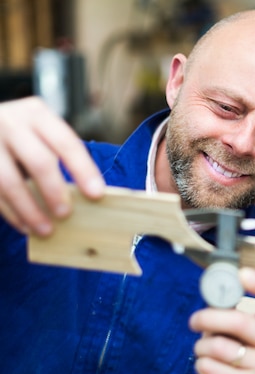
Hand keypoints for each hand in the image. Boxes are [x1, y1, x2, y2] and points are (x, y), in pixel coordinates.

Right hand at [0, 96, 104, 234]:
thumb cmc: (22, 134)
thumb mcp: (40, 131)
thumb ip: (58, 153)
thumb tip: (90, 195)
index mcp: (37, 114)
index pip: (66, 143)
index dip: (83, 170)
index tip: (97, 194)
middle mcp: (11, 123)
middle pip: (38, 161)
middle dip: (55, 191)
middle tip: (66, 214)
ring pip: (8, 181)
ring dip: (29, 209)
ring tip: (46, 230)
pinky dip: (11, 213)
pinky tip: (25, 226)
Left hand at [189, 267, 254, 373]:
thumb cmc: (240, 342)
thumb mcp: (242, 320)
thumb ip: (231, 304)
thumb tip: (212, 288)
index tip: (241, 274)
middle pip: (240, 322)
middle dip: (209, 318)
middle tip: (194, 321)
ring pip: (220, 347)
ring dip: (201, 346)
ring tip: (203, 348)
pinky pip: (211, 368)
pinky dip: (201, 364)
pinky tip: (207, 364)